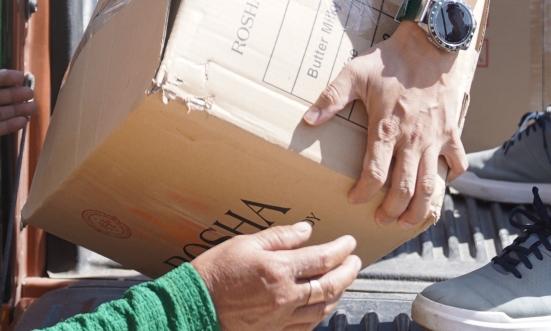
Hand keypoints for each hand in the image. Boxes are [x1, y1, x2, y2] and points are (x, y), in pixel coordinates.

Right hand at [190, 221, 360, 330]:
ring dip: (338, 293)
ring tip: (343, 281)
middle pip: (330, 285)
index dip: (341, 249)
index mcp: (279, 270)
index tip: (349, 242)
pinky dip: (320, 314)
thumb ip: (279, 237)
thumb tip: (306, 230)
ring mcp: (281, 318)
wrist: (194, 307)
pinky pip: (307, 326)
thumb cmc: (215, 272)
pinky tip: (322, 306)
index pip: (323, 258)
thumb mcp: (244, 244)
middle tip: (356, 261)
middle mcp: (285, 297)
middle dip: (348, 271)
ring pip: (323, 308)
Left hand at [304, 21, 468, 227]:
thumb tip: (308, 121)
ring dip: (419, 209)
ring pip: (430, 186)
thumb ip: (331, 98)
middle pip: (404, 189)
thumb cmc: (390, 60)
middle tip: (381, 221)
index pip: (375, 174)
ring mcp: (435, 138)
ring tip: (408, 221)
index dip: (364, 193)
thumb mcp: (355, 73)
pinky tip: (440, 185)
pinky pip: (456, 163)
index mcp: (386, 129)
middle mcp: (412, 140)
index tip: (354, 200)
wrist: (430, 44)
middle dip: (392, 212)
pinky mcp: (452, 132)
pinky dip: (450, 179)